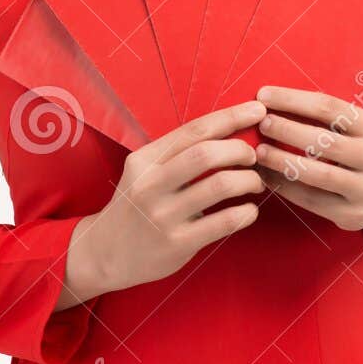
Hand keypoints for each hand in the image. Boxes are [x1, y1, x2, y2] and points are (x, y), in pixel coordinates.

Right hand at [60, 100, 267, 305]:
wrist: (105, 253)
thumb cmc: (136, 206)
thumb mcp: (145, 173)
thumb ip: (177, 154)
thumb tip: (229, 131)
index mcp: (145, 160)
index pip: (193, 130)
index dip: (230, 117)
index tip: (257, 110)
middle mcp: (151, 185)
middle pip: (206, 154)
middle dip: (240, 150)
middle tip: (253, 157)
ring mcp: (163, 216)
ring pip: (218, 186)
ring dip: (248, 180)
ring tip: (255, 183)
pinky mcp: (177, 244)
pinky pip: (223, 223)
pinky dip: (246, 213)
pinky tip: (250, 211)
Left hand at [252, 84, 362, 231]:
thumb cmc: (357, 150)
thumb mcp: (353, 128)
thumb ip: (322, 116)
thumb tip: (270, 101)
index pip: (329, 107)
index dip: (293, 100)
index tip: (264, 95)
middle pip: (325, 140)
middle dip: (287, 130)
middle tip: (262, 124)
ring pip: (318, 174)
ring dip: (283, 161)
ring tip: (259, 152)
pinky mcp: (354, 215)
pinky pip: (312, 200)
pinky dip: (286, 187)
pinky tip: (267, 176)